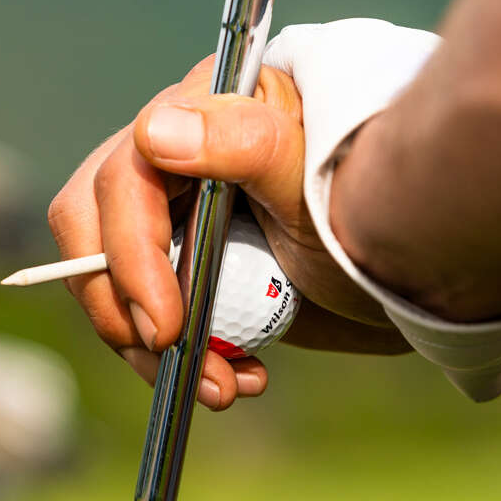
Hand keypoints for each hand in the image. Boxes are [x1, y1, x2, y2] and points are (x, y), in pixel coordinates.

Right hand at [48, 55, 408, 411]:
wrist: (408, 259)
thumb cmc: (368, 202)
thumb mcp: (314, 173)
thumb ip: (244, 143)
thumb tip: (155, 133)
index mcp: (200, 115)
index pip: (123, 177)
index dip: (129, 253)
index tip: (164, 325)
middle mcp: (174, 160)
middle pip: (92, 223)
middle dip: (120, 301)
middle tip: (170, 353)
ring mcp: (175, 215)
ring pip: (109, 275)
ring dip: (147, 344)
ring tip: (221, 386)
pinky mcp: (185, 265)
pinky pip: (146, 309)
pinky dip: (178, 353)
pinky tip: (234, 375)